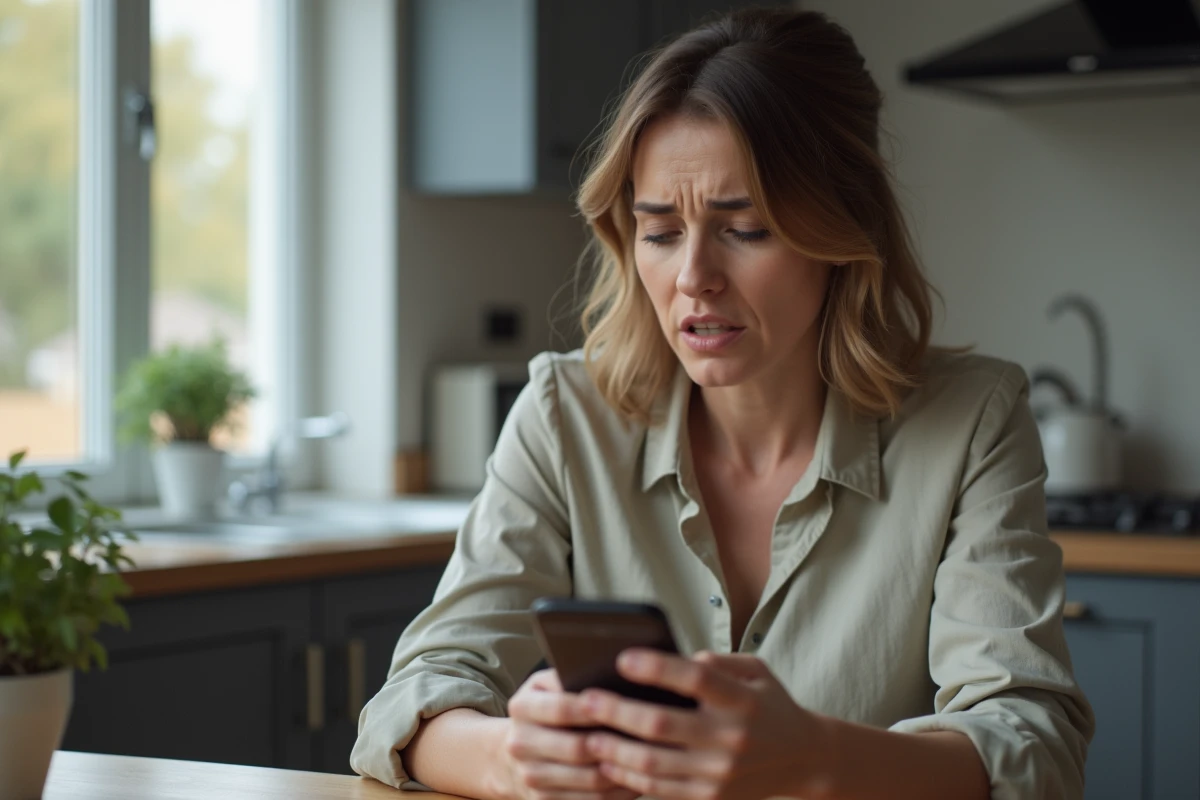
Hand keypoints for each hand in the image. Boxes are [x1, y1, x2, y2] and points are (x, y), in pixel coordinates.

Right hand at [500, 667, 640, 799]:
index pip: (562, 708)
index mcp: (522, 708)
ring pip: (590, 778)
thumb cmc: (545, 710)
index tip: (627, 703)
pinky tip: (640, 777)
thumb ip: (569, 676)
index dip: (597, 708)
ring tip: (654, 757)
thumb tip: (607, 671)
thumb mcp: (547, 685)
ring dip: (624, 769)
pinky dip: (619, 790)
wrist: (514, 755)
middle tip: (650, 734)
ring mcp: (531, 777)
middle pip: (577, 748)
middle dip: (616, 742)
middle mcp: (520, 744)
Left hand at [579, 649, 832, 799]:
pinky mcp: (710, 798)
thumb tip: (668, 660)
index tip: (622, 657)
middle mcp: (731, 738)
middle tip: (586, 699)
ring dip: (614, 749)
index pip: (696, 679)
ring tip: (587, 734)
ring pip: (654, 764)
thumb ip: (716, 662)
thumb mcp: (755, 672)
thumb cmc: (769, 706)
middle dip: (618, 712)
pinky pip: (660, 790)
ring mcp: (719, 773)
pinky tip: (608, 763)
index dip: (657, 667)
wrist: (803, 760)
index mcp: (742, 700)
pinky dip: (629, 777)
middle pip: (663, 724)